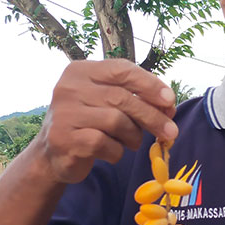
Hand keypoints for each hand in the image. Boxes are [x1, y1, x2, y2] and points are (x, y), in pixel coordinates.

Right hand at [34, 59, 177, 183]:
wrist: (53, 154)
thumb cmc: (88, 123)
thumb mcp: (106, 102)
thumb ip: (133, 97)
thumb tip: (168, 105)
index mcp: (80, 71)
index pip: (121, 70)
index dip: (150, 84)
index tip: (170, 100)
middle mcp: (69, 88)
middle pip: (122, 98)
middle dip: (152, 116)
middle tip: (171, 131)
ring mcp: (64, 114)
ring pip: (116, 121)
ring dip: (133, 136)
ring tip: (133, 142)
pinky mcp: (64, 139)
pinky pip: (105, 144)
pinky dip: (117, 151)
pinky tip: (113, 152)